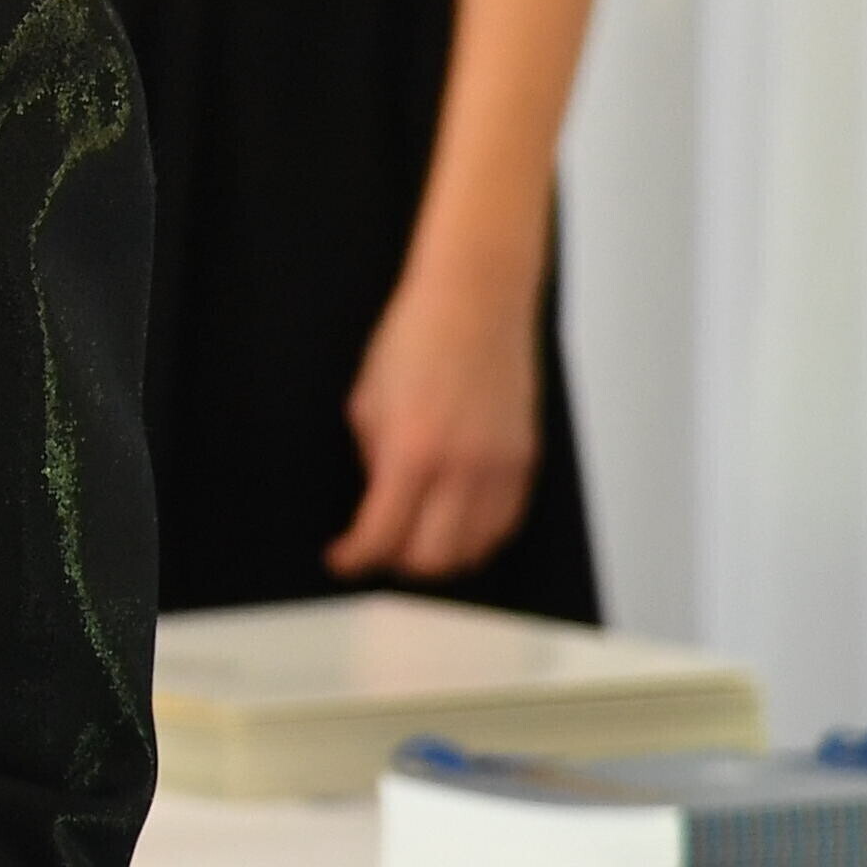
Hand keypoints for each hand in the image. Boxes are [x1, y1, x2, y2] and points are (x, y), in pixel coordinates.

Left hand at [331, 244, 544, 579]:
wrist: (475, 302)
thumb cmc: (416, 340)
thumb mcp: (366, 403)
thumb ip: (371, 461)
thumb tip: (377, 503)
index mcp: (411, 452)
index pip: (381, 535)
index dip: (355, 557)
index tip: (342, 558)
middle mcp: (461, 468)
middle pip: (431, 558)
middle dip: (395, 563)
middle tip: (377, 551)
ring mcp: (500, 467)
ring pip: (474, 549)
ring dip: (440, 557)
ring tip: (414, 542)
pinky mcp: (525, 460)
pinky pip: (505, 524)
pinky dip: (478, 537)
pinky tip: (455, 527)